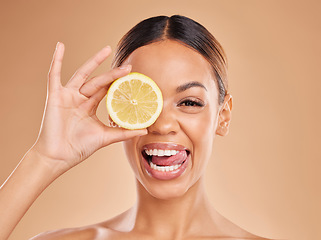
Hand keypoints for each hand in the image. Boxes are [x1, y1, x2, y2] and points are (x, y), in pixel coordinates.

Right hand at [33, 42, 146, 171]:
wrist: (59, 157)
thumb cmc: (79, 147)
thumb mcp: (106, 137)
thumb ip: (124, 132)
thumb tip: (145, 131)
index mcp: (89, 106)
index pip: (106, 90)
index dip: (118, 83)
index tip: (132, 77)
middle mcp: (79, 98)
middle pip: (98, 81)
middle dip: (113, 74)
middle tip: (128, 67)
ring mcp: (67, 96)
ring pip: (82, 74)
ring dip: (93, 61)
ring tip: (106, 50)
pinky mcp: (55, 96)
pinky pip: (54, 75)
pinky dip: (57, 60)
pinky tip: (60, 46)